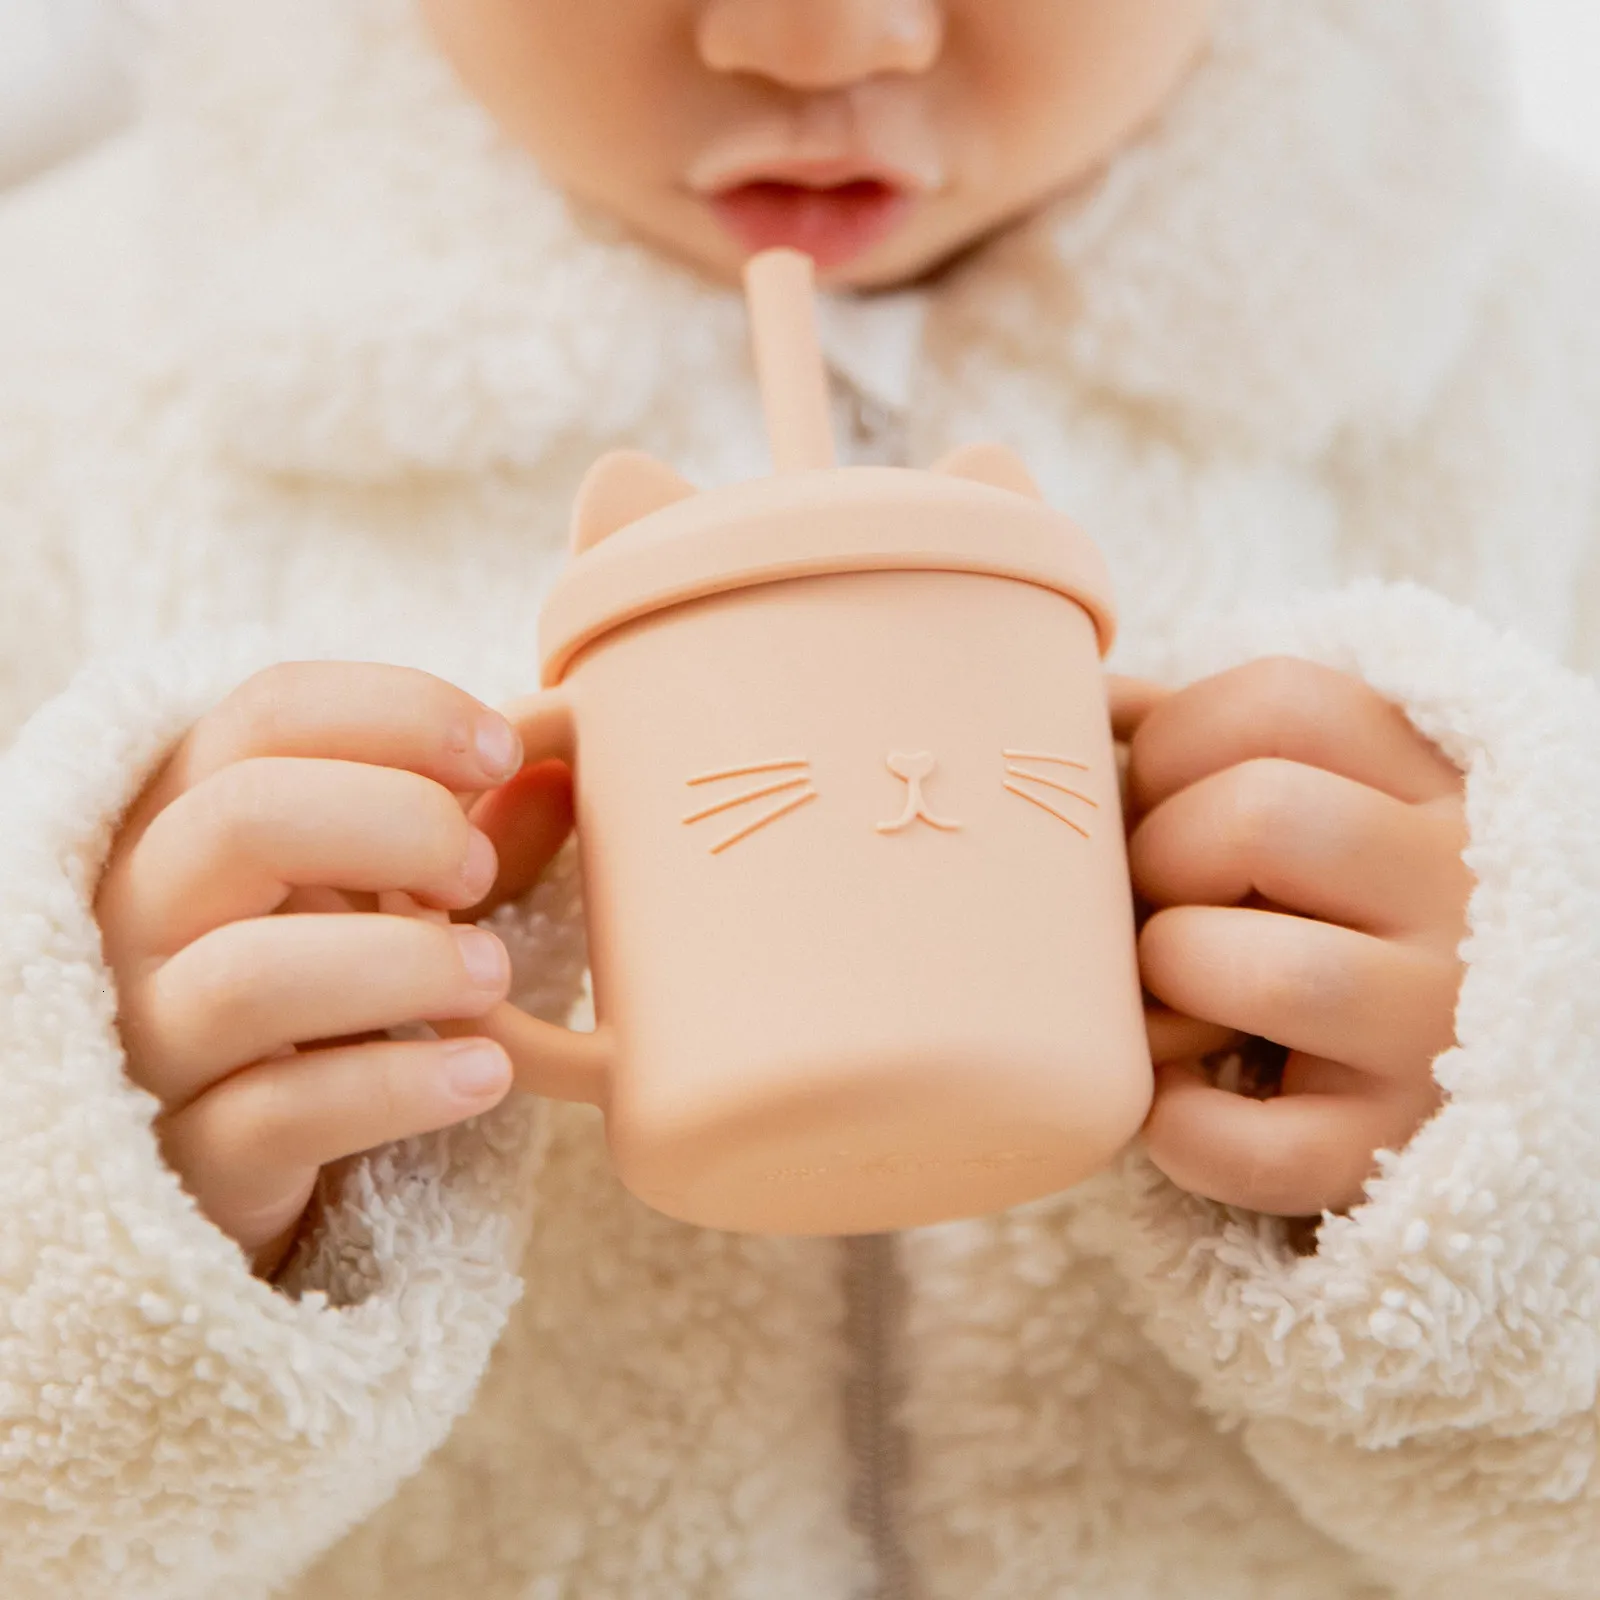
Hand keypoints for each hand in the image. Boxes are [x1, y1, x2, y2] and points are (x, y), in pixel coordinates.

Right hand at [95, 663, 573, 1280]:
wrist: (244, 1157)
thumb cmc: (328, 986)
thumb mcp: (388, 893)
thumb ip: (463, 833)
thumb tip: (559, 771)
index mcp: (190, 814)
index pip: (270, 711)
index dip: (402, 712)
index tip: (502, 751)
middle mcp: (144, 912)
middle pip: (244, 816)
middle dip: (397, 822)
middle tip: (478, 874)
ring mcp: (150, 1037)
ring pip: (249, 975)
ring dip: (403, 961)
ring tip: (491, 974)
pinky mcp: (188, 1157)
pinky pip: (279, 1113)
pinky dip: (400, 1087)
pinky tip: (485, 1072)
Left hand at [1111, 660, 1470, 1217]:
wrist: (1482, 1059)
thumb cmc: (1335, 902)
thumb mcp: (1321, 792)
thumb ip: (1208, 738)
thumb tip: (1083, 700)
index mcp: (1433, 785)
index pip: (1279, 702)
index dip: (1172, 742)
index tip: (1154, 794)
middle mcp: (1462, 897)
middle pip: (1262, 817)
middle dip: (1165, 853)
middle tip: (1158, 895)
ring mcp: (1438, 1032)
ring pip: (1275, 974)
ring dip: (1177, 975)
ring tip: (1173, 989)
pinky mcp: (1388, 1150)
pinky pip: (1258, 1150)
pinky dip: (1182, 1128)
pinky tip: (1179, 1096)